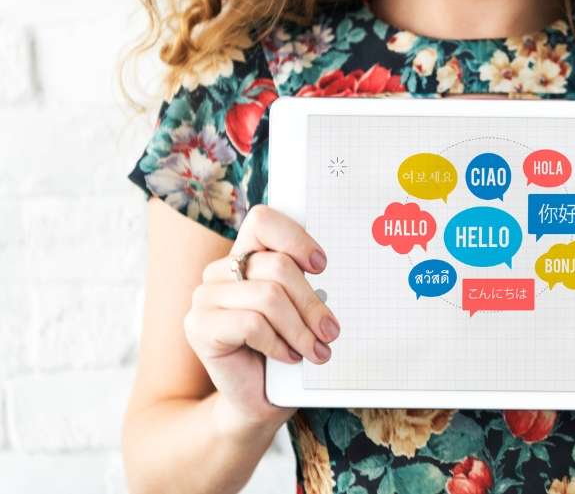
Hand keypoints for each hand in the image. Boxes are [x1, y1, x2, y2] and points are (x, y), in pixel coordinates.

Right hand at [183, 205, 340, 432]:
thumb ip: (302, 284)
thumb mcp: (298, 310)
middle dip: (311, 303)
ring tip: (315, 350)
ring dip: (300, 329)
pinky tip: (287, 357)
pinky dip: (278, 344)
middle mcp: (220, 271)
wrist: (257, 399)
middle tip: (330, 331)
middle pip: (277, 266)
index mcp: (244, 256)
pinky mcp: (198, 326)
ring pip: (268, 297)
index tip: (321, 266)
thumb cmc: (283, 350)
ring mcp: (204, 297)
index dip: (295, 238)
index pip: (263, 220)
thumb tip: (323, 268)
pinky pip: (251, 324)